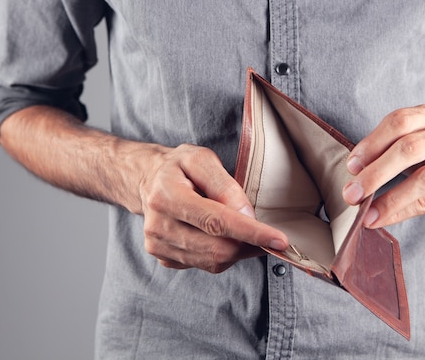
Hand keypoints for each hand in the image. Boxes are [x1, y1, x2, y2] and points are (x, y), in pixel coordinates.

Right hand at [138, 144, 288, 272]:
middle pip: (217, 248)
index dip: (251, 233)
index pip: (216, 221)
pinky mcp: (164, 258)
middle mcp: (158, 226)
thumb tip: (246, 215)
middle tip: (269, 235)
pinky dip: (222, 254)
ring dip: (239, 250)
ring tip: (244, 232)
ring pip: (213, 261)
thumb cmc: (178, 167)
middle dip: (250, 245)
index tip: (278, 240)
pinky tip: (220, 235)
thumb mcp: (201, 159)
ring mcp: (158, 246)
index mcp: (166, 196)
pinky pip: (205, 265)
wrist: (146, 181)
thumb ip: (225, 185)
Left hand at [341, 104, 424, 227]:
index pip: (399, 122)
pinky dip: (403, 211)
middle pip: (410, 148)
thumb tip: (354, 172)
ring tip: (366, 213)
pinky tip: (383, 218)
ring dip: (390, 198)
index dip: (372, 144)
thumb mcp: (413, 139)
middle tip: (352, 193)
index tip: (351, 166)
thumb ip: (386, 148)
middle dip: (376, 173)